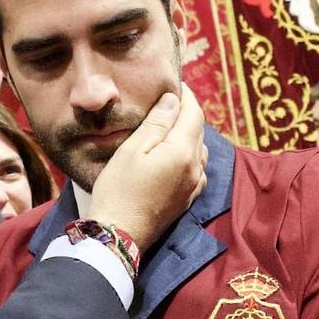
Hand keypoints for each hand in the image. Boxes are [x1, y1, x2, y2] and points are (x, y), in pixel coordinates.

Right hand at [88, 88, 206, 249]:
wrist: (119, 234)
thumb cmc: (119, 189)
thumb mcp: (132, 150)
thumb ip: (157, 124)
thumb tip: (174, 100)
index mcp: (183, 152)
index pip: (194, 114)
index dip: (186, 96)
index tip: (175, 85)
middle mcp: (196, 168)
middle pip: (199, 131)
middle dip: (187, 113)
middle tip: (169, 102)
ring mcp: (194, 186)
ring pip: (200, 150)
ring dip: (189, 134)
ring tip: (170, 126)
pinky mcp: (188, 199)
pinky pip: (197, 169)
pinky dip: (190, 155)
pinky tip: (175, 155)